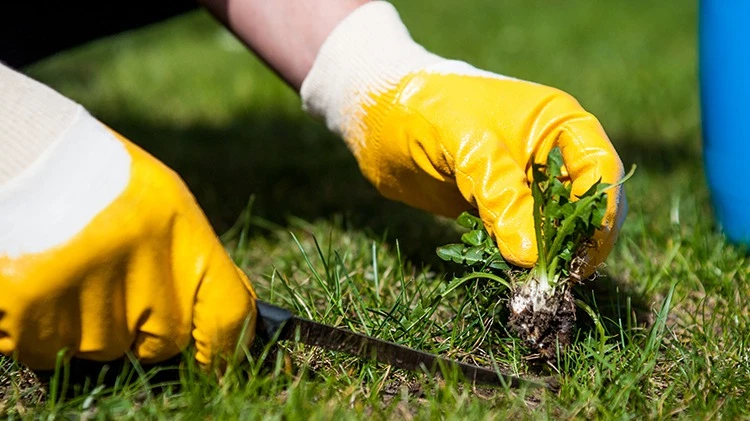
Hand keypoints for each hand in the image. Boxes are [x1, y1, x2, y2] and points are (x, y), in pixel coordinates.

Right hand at [0, 110, 256, 369]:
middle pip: (162, 342)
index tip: (215, 358)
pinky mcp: (31, 306)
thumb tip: (223, 326)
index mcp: (182, 235)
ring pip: (100, 349)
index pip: (227, 314)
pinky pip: (46, 350)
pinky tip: (39, 280)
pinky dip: (39, 328)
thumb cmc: (98, 178)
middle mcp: (142, 267)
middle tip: (112, 280)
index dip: (225, 346)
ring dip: (85, 324)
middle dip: (142, 327)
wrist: (23, 151)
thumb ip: (193, 263)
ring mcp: (87, 290)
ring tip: (69, 268)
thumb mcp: (164, 204)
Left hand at [301, 1, 626, 271]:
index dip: (599, 214)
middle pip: (585, 206)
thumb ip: (501, 195)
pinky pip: (522, 237)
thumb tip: (530, 256)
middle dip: (575, 241)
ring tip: (530, 282)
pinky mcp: (500, 205)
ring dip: (547, 255)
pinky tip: (509, 272)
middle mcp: (551, 154)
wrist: (378, 116)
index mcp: (559, 123)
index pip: (600, 171)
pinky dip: (519, 256)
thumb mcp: (467, 146)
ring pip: (555, 227)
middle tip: (554, 277)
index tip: (582, 254)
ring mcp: (526, 182)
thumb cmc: (425, 111)